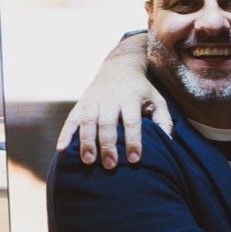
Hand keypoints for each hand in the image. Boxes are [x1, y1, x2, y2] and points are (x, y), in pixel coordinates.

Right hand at [55, 33, 172, 168]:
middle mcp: (110, 99)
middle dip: (108, 145)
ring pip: (87, 122)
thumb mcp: (157, 99)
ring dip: (87, 142)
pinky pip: (71, 119)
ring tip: (89, 161)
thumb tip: (168, 142)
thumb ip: (164, 120)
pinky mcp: (81, 103)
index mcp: (131, 98)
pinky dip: (65, 134)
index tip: (134, 159)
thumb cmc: (141, 89)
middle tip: (111, 165)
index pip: (131, 122)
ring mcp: (93, 100)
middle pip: (107, 124)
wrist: (120, 66)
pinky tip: (61, 150)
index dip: (133, 141)